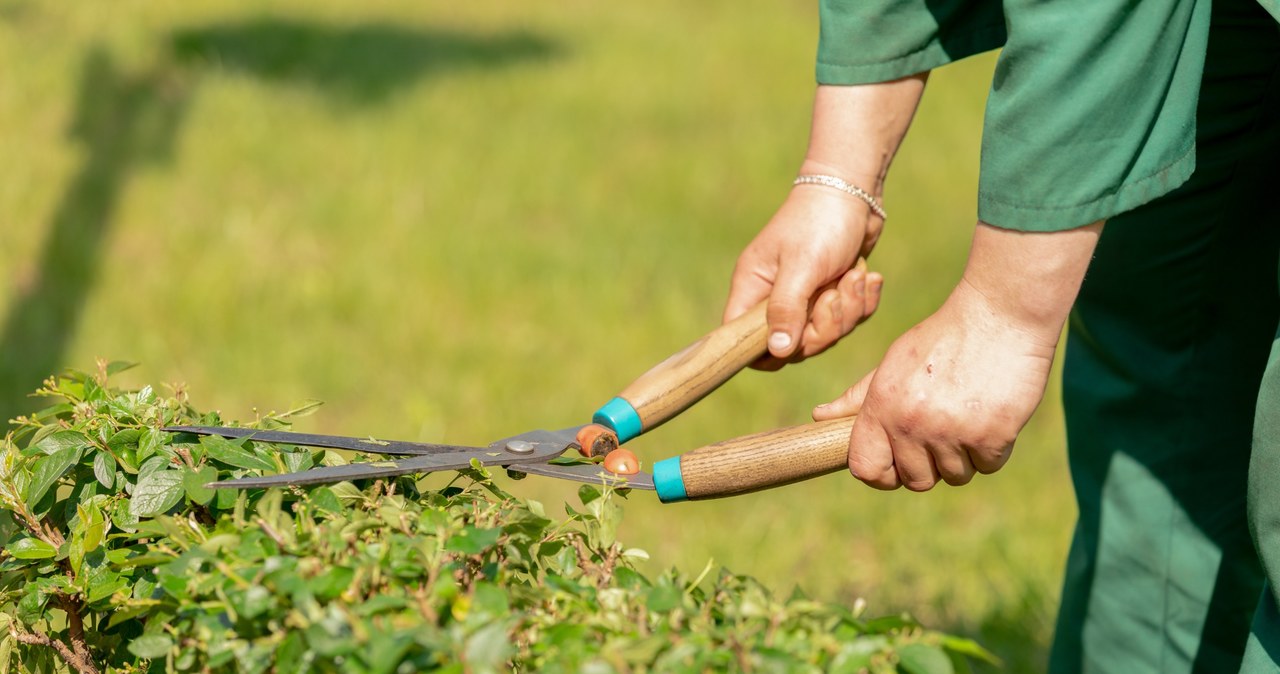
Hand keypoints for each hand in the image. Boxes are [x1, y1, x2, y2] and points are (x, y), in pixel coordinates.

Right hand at [723, 174, 883, 370]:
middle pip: (793, 346)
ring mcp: (804, 298)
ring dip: (848, 310)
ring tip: (855, 276)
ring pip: (824, 335)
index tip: (795, 340)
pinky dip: (862, 302)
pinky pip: (847, 320)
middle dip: (823, 328)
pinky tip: (867, 276)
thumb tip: (777, 352)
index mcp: (753, 289)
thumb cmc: (819, 222)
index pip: (742, 339)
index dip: (765, 350)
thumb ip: (786, 309)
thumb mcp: (801, 266)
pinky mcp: (832, 295)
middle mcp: (773, 297)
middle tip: (835, 297)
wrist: (854, 191)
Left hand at [814, 279, 1055, 488]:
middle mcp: (912, 422)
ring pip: (955, 476)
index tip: (896, 467)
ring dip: (964, 456)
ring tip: (968, 417)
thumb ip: (860, 397)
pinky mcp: (992, 436)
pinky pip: (988, 466)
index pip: (865, 468)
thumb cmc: (943, 339)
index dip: (880, 475)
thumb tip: (820, 416)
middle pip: (915, 481)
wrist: (999, 315)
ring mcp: (951, 432)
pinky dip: (993, 449)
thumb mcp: (894, 362)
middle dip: (929, 466)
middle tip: (942, 434)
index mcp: (882, 405)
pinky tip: (992, 414)